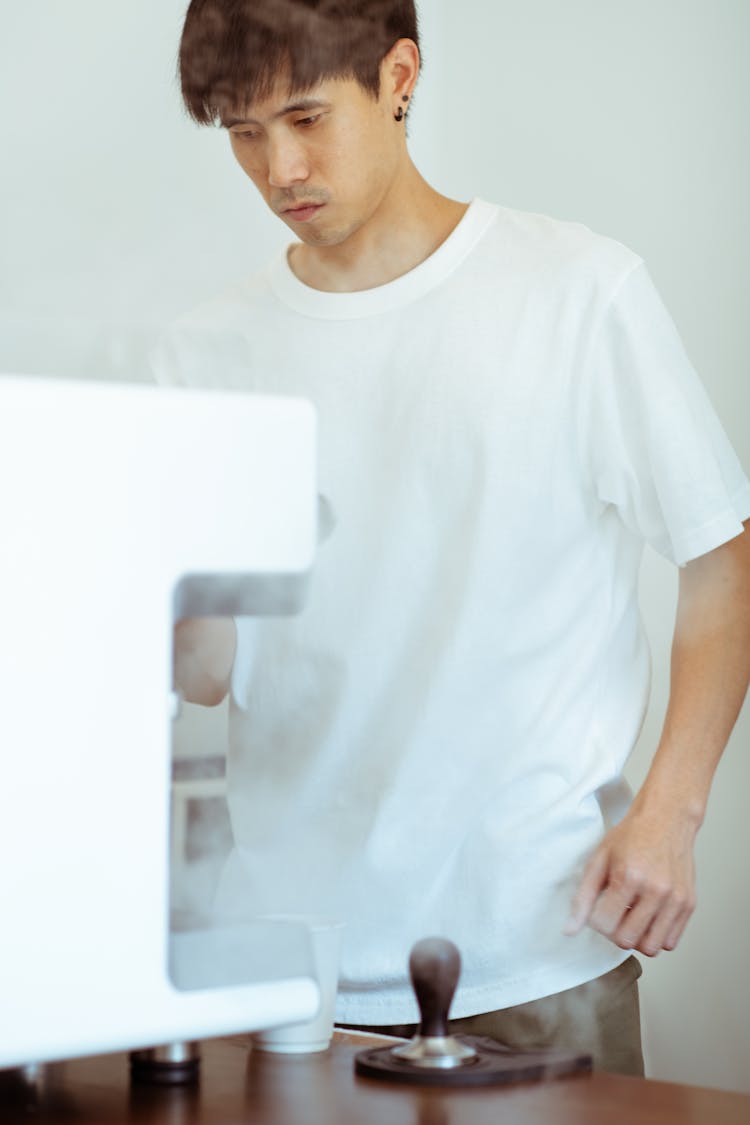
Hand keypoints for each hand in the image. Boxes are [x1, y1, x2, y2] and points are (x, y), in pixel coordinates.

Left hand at [564, 801, 697, 956]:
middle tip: (615, 913)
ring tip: (632, 916)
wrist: (666, 819)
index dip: (597, 921)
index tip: (599, 908)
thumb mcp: (599, 859)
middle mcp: (655, 891)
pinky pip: (670, 941)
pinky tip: (649, 916)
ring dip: (637, 938)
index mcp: (629, 877)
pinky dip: (657, 936)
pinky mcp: (689, 904)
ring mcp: (675, 899)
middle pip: (627, 940)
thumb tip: (570, 930)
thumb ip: (583, 897)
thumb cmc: (632, 836)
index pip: (605, 925)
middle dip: (615, 932)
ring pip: (651, 948)